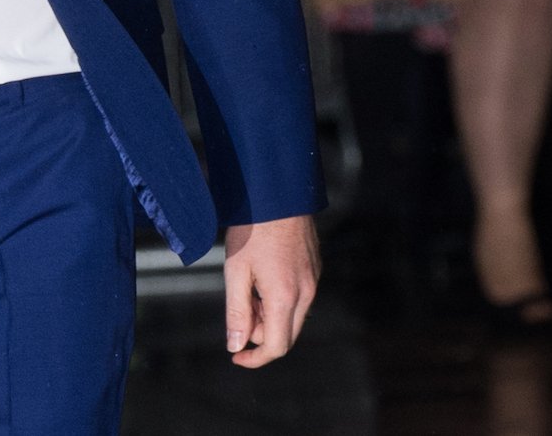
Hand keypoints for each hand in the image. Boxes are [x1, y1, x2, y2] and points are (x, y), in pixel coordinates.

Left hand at [222, 214, 319, 367]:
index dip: (255, 358)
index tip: (236, 356)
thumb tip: (236, 345)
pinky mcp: (315, 270)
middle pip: (286, 335)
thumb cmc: (252, 230)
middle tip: (238, 309)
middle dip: (260, 334)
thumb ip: (237, 311)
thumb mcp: (236, 270)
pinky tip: (262, 276)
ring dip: (269, 315)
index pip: (277, 346)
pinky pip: (299, 298)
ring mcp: (314, 281)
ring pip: (293, 316)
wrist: (277, 194)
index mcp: (286, 297)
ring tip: (247, 285)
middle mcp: (307, 293)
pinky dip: (279, 299)